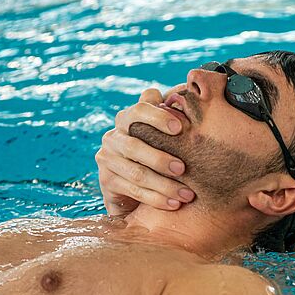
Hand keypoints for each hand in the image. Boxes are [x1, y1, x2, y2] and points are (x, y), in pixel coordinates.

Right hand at [95, 88, 195, 216]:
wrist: (133, 186)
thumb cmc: (156, 153)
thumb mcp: (163, 133)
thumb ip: (170, 112)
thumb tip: (186, 90)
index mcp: (128, 118)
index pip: (139, 110)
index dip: (158, 117)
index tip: (180, 127)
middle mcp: (114, 136)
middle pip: (135, 146)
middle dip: (161, 159)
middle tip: (183, 169)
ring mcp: (107, 159)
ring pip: (136, 172)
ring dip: (164, 185)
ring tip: (187, 194)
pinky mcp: (107, 181)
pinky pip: (133, 190)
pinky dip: (156, 198)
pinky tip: (174, 204)